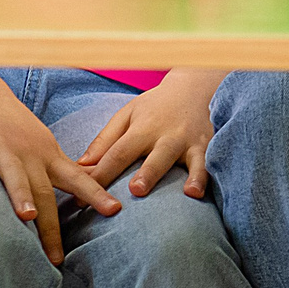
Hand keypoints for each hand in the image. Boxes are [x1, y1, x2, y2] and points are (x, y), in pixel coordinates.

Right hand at [0, 85, 118, 263]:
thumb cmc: (15, 129)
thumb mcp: (42, 148)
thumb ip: (60, 172)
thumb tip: (87, 196)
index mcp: (46, 156)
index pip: (77, 178)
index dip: (95, 195)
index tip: (114, 211)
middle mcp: (27, 151)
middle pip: (43, 190)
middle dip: (51, 224)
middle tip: (57, 256)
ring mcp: (0, 143)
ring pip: (11, 173)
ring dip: (19, 194)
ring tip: (26, 216)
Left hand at [77, 69, 220, 200]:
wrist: (193, 87)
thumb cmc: (155, 107)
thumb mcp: (127, 115)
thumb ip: (104, 140)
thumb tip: (81, 167)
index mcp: (142, 128)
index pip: (118, 153)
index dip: (101, 176)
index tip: (82, 200)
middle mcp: (166, 135)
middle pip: (155, 156)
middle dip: (147, 174)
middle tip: (136, 191)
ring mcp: (188, 141)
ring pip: (186, 159)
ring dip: (187, 176)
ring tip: (186, 193)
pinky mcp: (207, 146)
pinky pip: (207, 163)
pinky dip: (204, 177)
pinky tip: (197, 193)